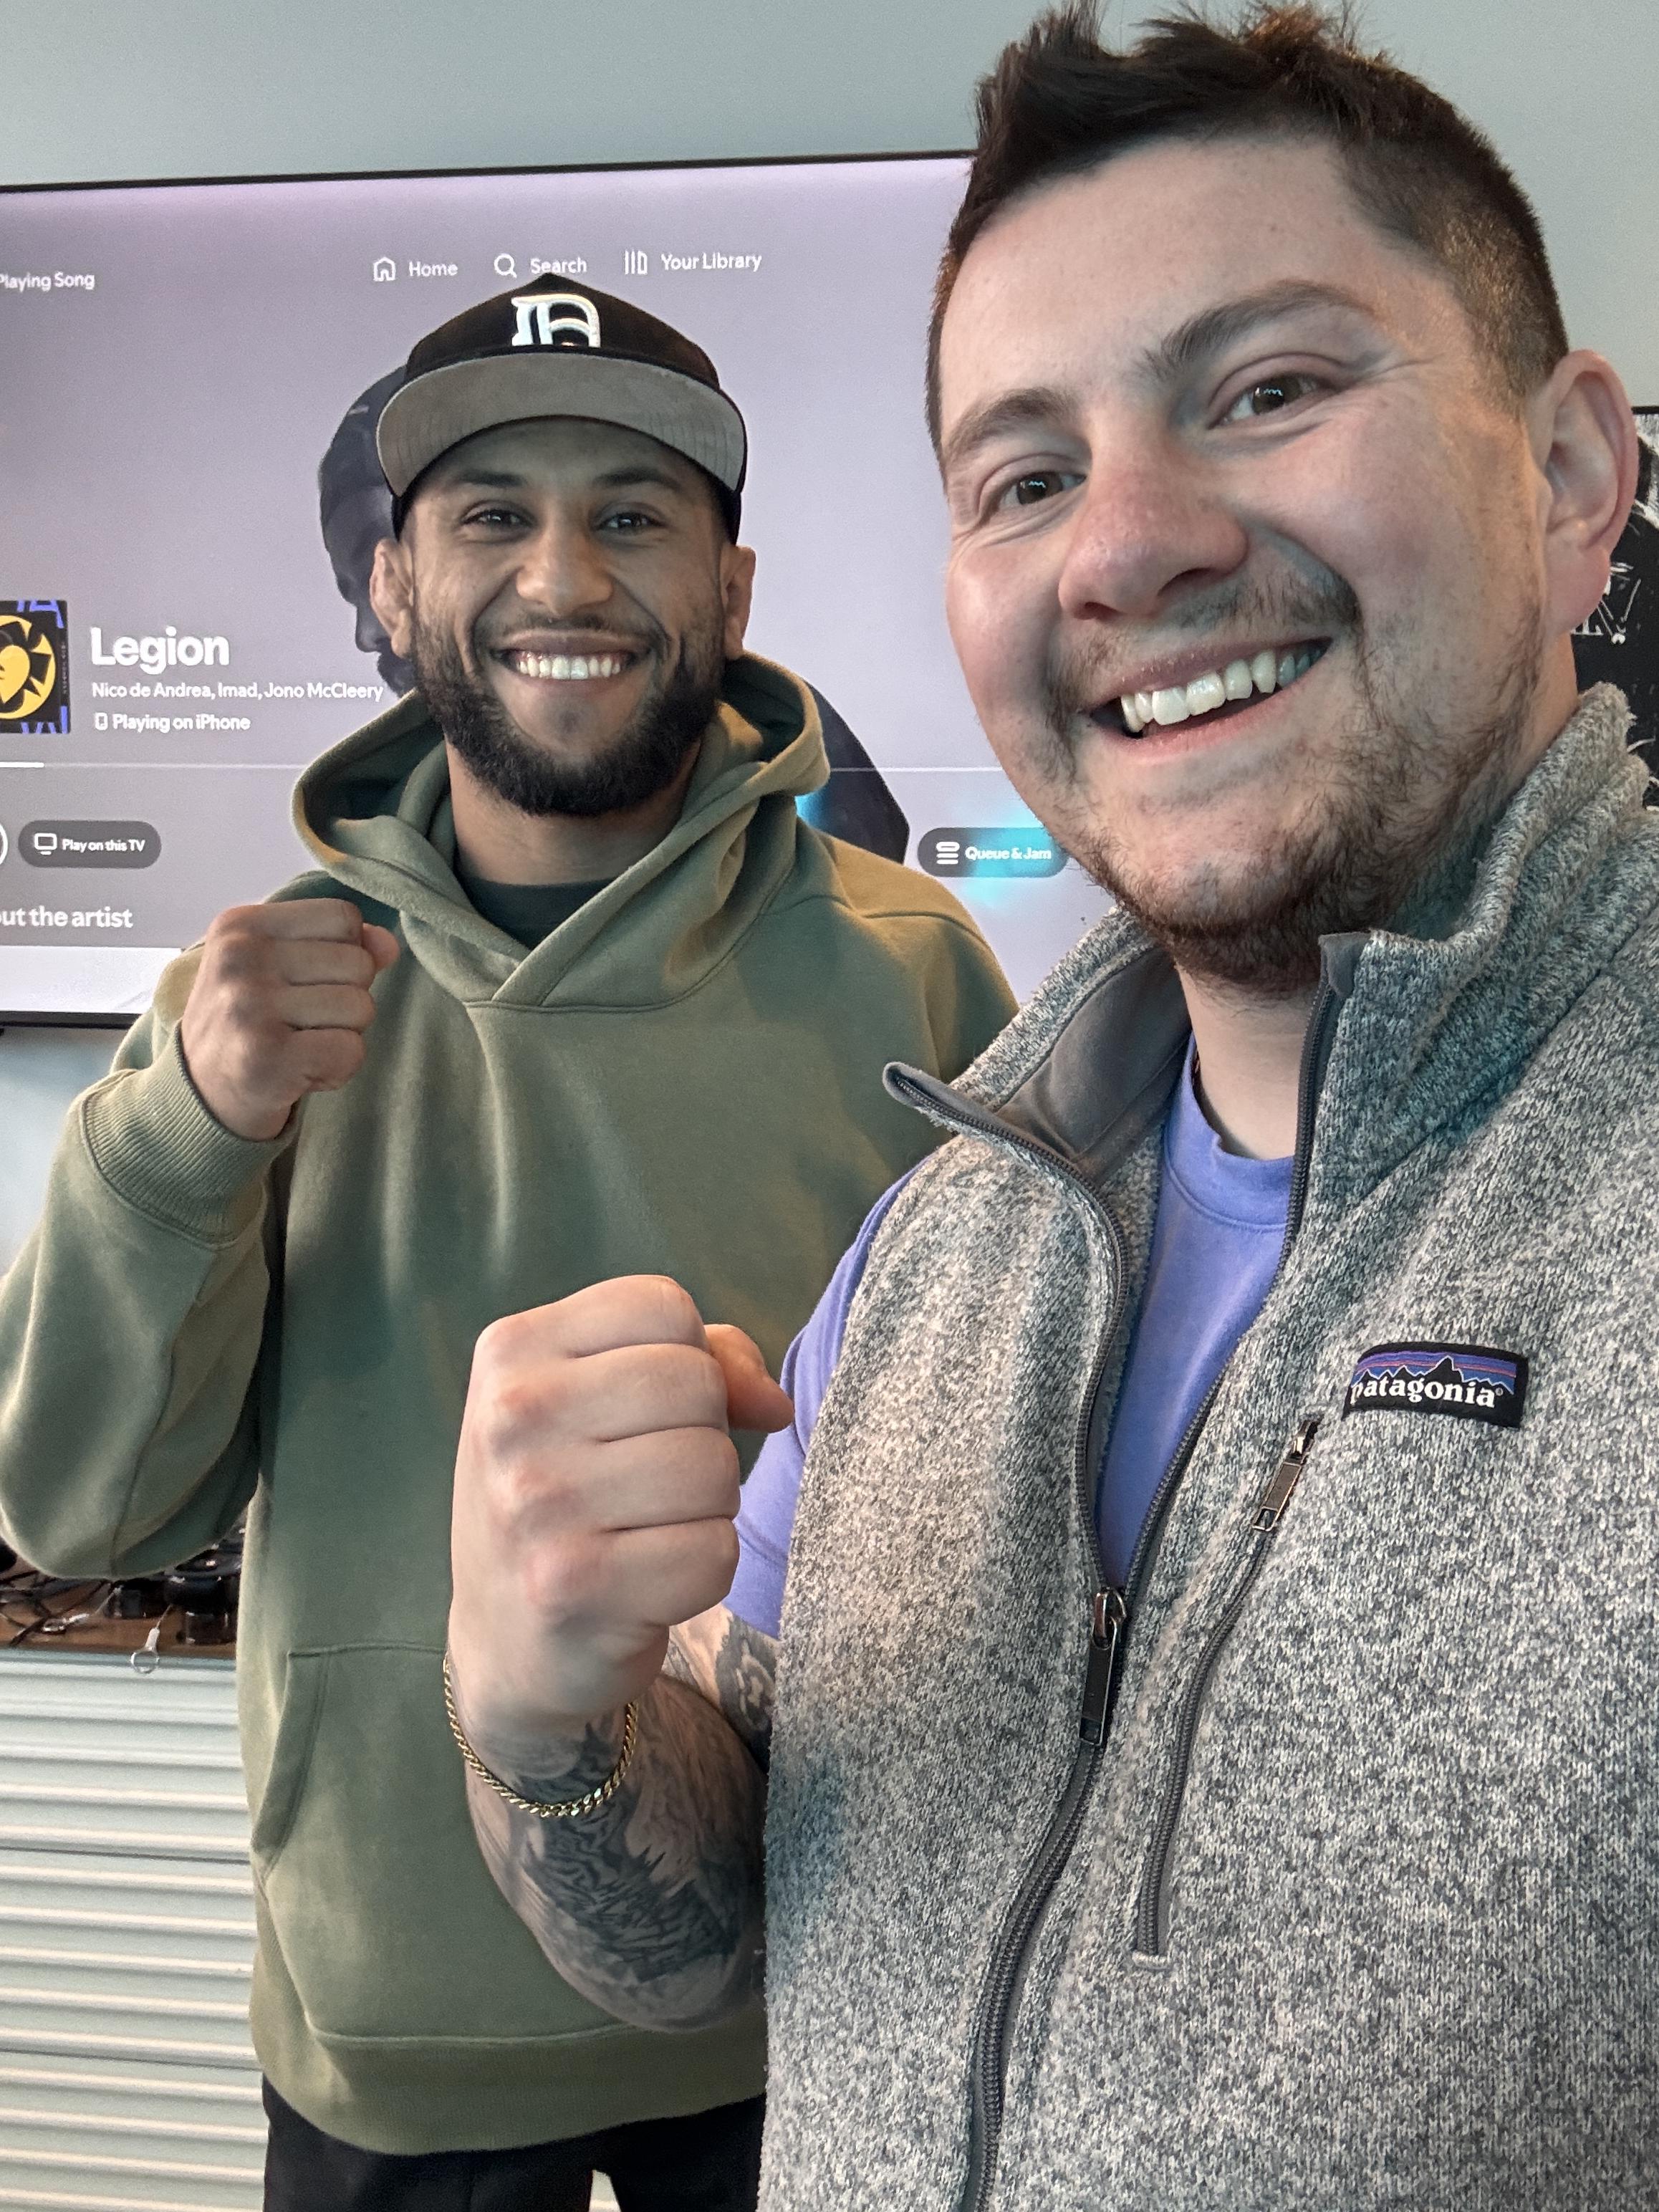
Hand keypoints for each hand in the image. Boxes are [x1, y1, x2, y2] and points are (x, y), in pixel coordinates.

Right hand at [178, 900, 399, 1140]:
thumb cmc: (248, 1025)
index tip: (305, 982)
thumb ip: (339, 946)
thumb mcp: (281, 969)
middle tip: (300, 1023)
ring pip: (361, 1007)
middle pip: (359, 963)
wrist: (200, 1096)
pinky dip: (338, 1069)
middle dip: (346, 999)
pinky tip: (301, 1072)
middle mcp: (239, 958)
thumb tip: (388, 944)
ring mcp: (249, 1006)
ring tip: (298, 1047)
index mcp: (241, 926)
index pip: (343, 917)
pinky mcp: (267, 1056)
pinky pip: (351, 1050)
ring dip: (343, 1036)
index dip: (345, 952)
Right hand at [448, 1277, 792, 1749]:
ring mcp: (534, 1503)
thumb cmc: (572, 1496)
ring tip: (648, 1529)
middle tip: (648, 1482)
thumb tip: (774, 1404)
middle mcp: (512, 1417)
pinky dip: (703, 1571)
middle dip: (703, 1434)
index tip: (646, 1411)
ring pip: (714, 1468)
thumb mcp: (603, 1399)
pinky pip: (714, 1553)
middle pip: (697, 1383)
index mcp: (511, 1350)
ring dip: (708, 1507)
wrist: (506, 1640)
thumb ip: (702, 1360)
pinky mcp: (572, 1588)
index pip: (664, 1308)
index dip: (689, 1360)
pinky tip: (647, 1583)